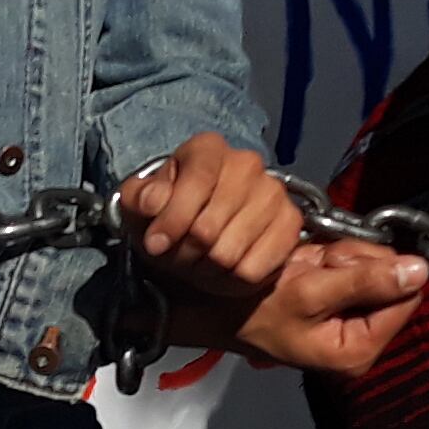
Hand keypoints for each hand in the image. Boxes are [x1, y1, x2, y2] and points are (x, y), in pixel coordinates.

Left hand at [121, 133, 302, 295]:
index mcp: (207, 148)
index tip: (155, 244)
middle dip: (186, 251)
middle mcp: (246, 163)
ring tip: (201, 261)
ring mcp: (273, 193)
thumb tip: (154, 202)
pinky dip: (233, 280)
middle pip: (208, 226)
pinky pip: (255, 268)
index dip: (173, 218)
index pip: (197, 180)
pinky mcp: (290, 223)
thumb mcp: (140, 206)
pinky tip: (226, 269)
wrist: (200, 236)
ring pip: (229, 252)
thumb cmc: (169, 216)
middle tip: (180, 255)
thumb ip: (138, 198)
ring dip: (207, 268)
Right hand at [210, 234, 428, 372]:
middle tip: (317, 266)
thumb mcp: (309, 293)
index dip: (377, 270)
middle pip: (392, 279)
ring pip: (375, 266)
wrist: (213, 305)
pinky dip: (333, 256)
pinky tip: (308, 265)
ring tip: (307, 266)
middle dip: (356, 261)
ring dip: (342, 255)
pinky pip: (355, 265)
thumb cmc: (251, 309)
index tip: (336, 267)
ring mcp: (351, 318)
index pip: (406, 298)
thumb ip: (366, 281)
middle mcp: (360, 339)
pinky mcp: (339, 300)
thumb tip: (419, 271)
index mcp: (358, 351)